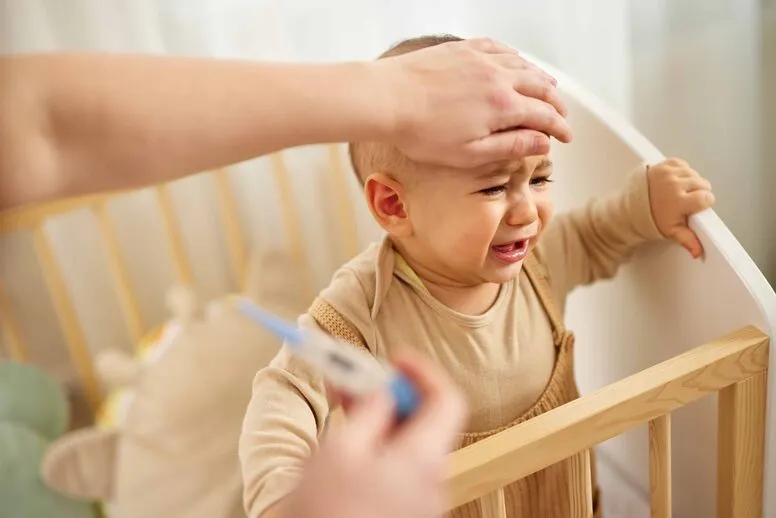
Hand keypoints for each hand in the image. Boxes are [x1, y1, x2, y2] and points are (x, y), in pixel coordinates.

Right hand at [282, 350, 467, 517]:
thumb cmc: (326, 511)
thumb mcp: (339, 449)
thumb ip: (369, 412)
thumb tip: (383, 392)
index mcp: (422, 461)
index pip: (447, 400)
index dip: (424, 372)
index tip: (395, 358)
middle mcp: (432, 482)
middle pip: (427, 422)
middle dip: (393, 394)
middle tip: (356, 378)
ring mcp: (420, 502)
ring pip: (410, 445)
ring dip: (381, 419)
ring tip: (344, 406)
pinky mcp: (404, 514)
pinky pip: (400, 469)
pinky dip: (379, 446)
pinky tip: (349, 442)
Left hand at [376, 37, 571, 168]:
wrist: (387, 99)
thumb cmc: (421, 132)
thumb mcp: (469, 153)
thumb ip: (509, 147)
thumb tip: (542, 144)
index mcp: (503, 107)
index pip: (545, 116)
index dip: (560, 128)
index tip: (565, 137)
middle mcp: (499, 78)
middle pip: (541, 87)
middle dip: (557, 104)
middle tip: (562, 116)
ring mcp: (481, 59)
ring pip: (524, 65)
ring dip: (541, 79)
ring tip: (549, 88)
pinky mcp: (463, 50)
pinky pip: (500, 48)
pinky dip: (516, 57)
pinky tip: (516, 62)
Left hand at [647, 158, 714, 258]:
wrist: (628, 209)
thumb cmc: (650, 220)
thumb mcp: (670, 231)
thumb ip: (688, 240)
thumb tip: (699, 253)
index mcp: (679, 201)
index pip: (706, 197)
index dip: (704, 203)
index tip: (697, 207)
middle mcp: (674, 184)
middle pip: (702, 183)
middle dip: (698, 192)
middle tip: (686, 201)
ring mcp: (667, 173)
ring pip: (693, 173)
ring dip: (690, 181)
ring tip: (679, 192)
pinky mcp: (662, 165)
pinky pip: (681, 164)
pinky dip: (681, 171)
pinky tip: (675, 181)